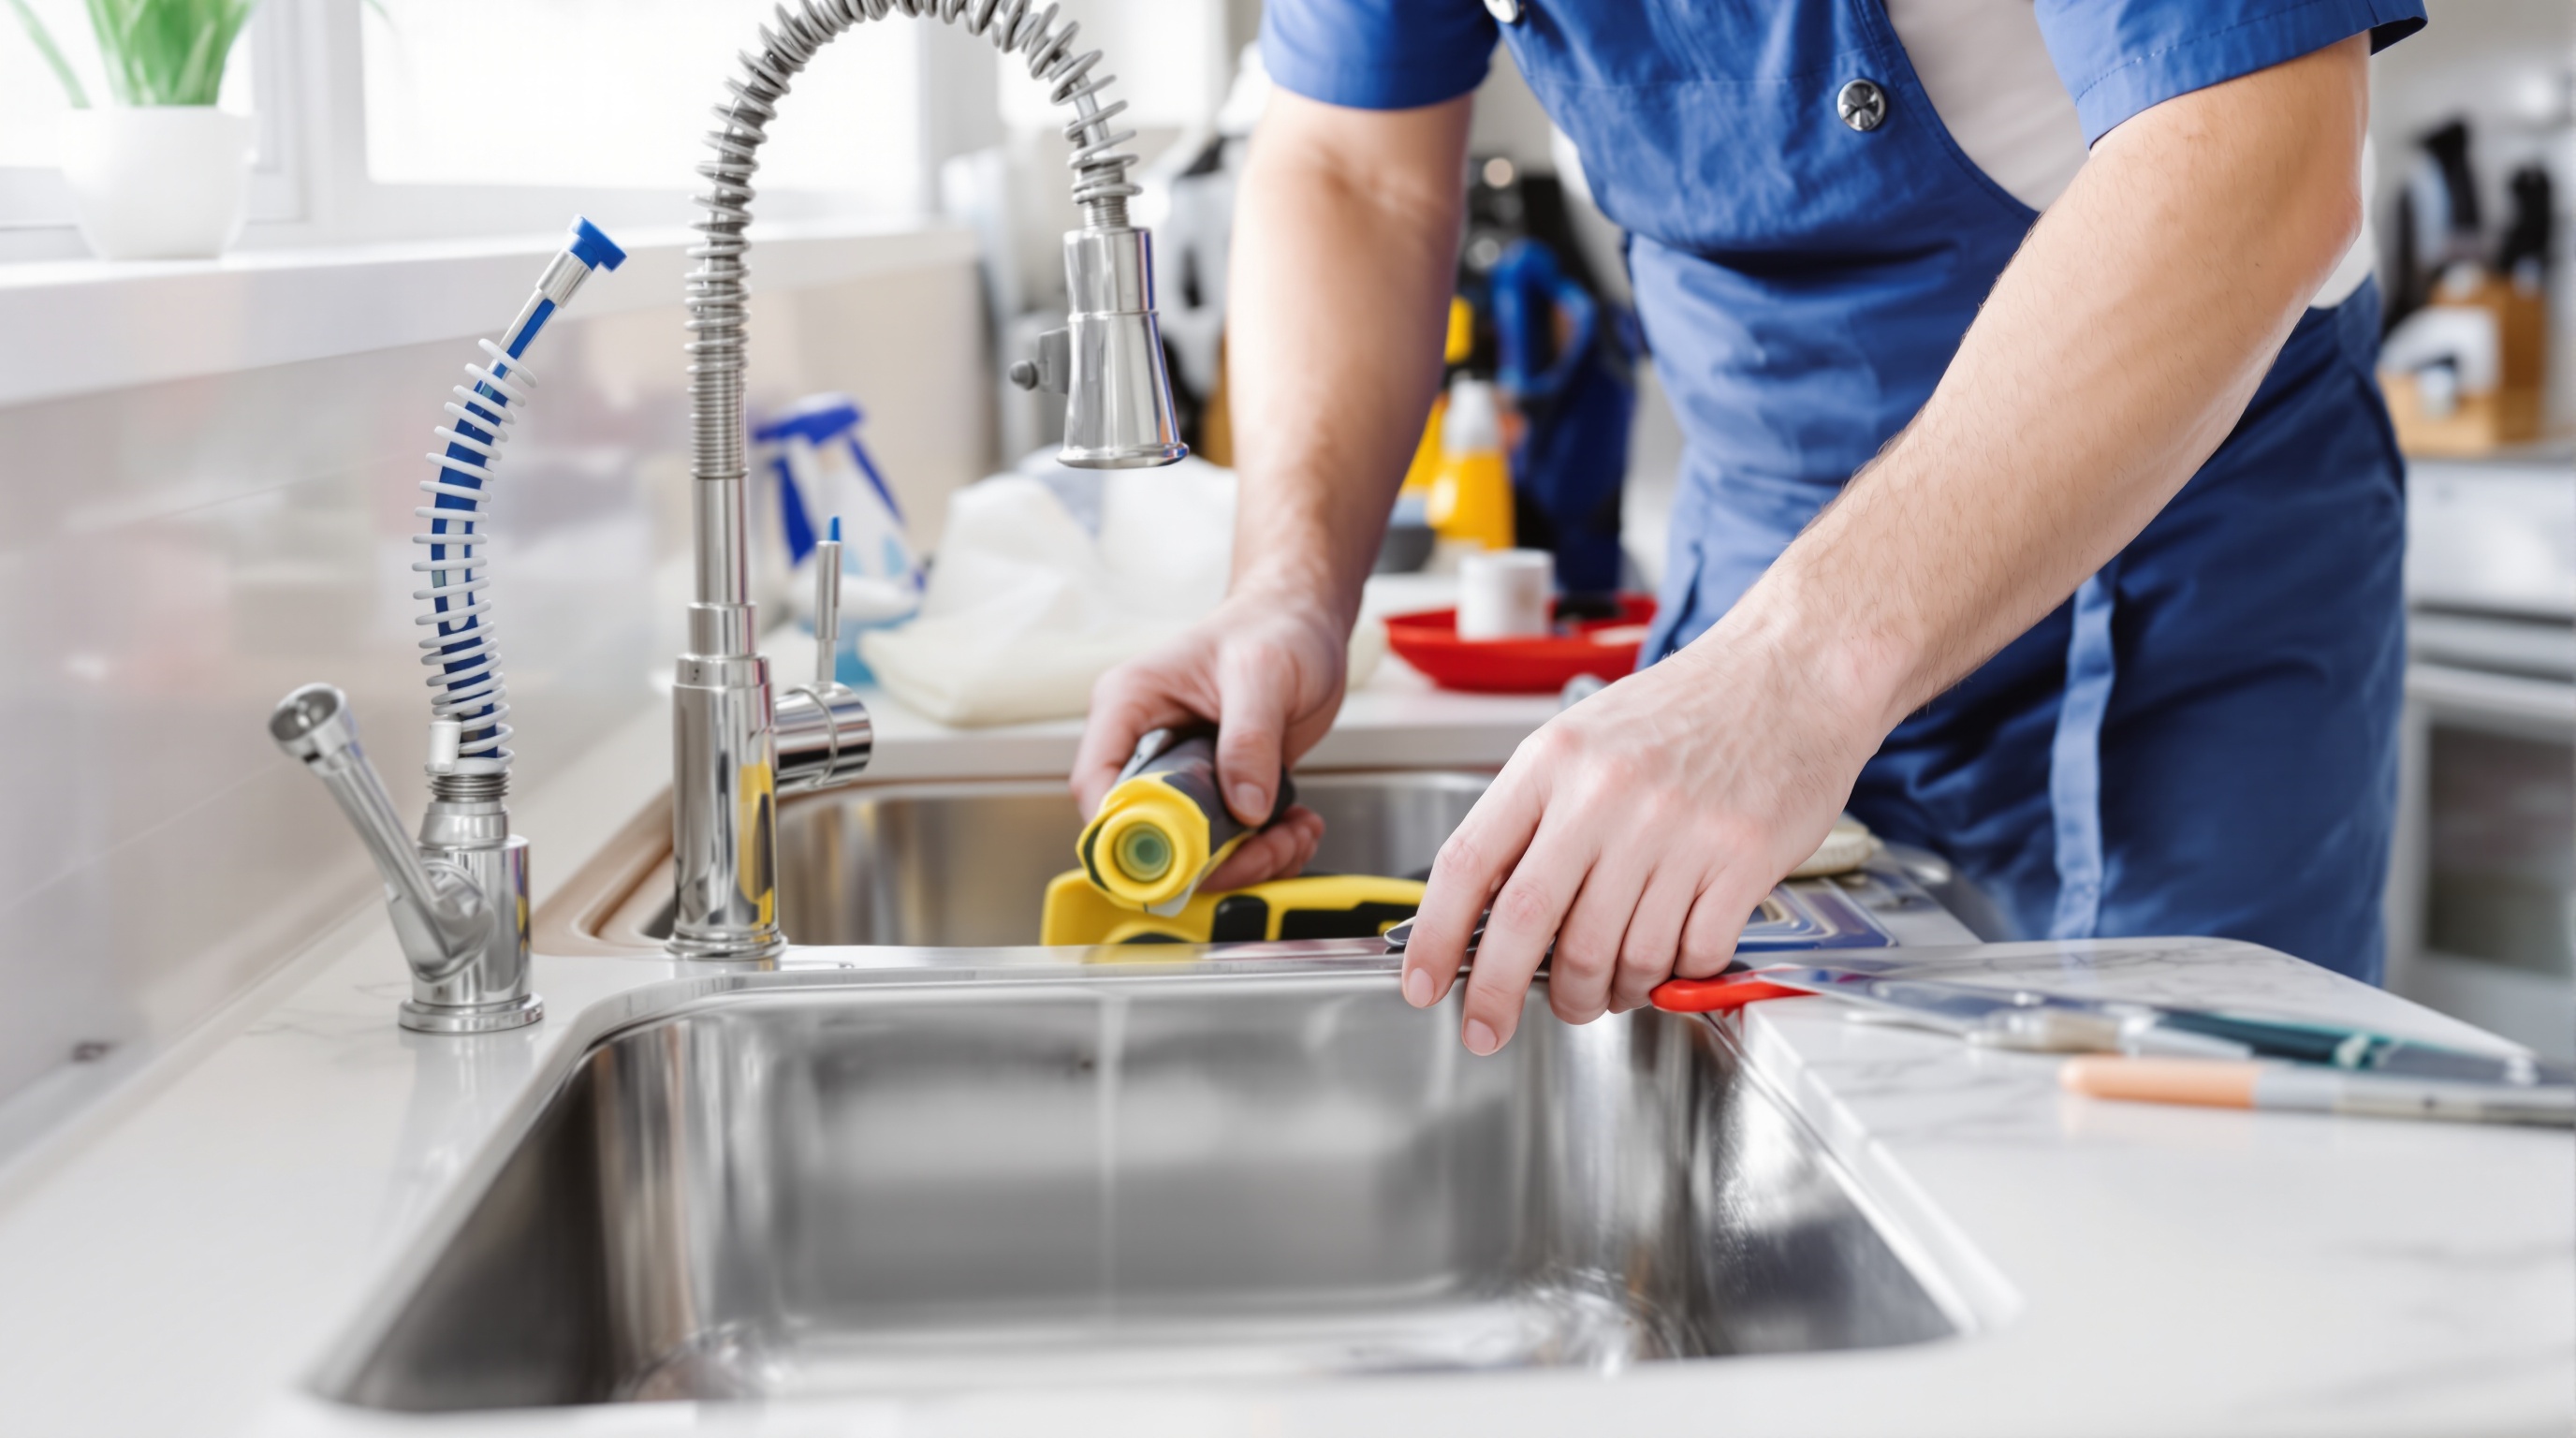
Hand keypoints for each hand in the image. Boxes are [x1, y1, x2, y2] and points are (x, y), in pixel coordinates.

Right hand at [1073, 588, 1348, 891]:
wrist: (1303, 621)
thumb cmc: (1271, 626)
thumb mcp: (1262, 674)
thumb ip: (1249, 739)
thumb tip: (1244, 805)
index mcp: (1129, 706)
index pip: (1097, 784)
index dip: (1125, 832)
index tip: (1176, 858)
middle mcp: (1147, 745)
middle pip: (1147, 832)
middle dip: (1208, 858)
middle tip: (1263, 849)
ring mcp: (1182, 773)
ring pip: (1192, 849)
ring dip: (1248, 859)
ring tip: (1292, 834)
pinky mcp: (1218, 790)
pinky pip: (1228, 843)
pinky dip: (1267, 849)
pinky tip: (1296, 826)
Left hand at [1398, 622, 1884, 1052]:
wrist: (1791, 673)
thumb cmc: (1687, 710)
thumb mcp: (1583, 740)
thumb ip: (1533, 817)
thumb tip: (1483, 913)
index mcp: (1553, 762)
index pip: (1467, 863)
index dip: (1433, 937)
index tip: (1421, 984)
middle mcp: (1607, 795)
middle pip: (1528, 924)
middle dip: (1499, 995)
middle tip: (1493, 1028)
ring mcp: (1676, 829)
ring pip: (1611, 955)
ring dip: (1600, 993)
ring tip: (1603, 988)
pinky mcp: (1740, 859)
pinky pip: (1689, 953)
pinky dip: (1674, 975)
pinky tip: (1670, 956)